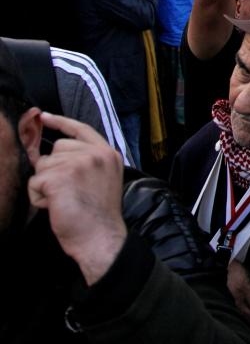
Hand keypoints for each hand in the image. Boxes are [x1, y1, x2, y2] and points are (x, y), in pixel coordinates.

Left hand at [27, 113, 126, 285]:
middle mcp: (96, 154)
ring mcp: (78, 164)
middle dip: (54, 169)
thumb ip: (86, 161)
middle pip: (57, 149)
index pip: (81, 129)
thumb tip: (54, 152)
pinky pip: (35, 182)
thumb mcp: (103, 179)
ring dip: (46, 185)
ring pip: (43, 166)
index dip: (60, 122)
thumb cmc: (98, 215)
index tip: (44, 117)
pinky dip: (39, 197)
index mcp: (108, 154)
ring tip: (64, 200)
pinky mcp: (60, 177)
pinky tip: (56, 206)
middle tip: (70, 192)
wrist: (101, 237)